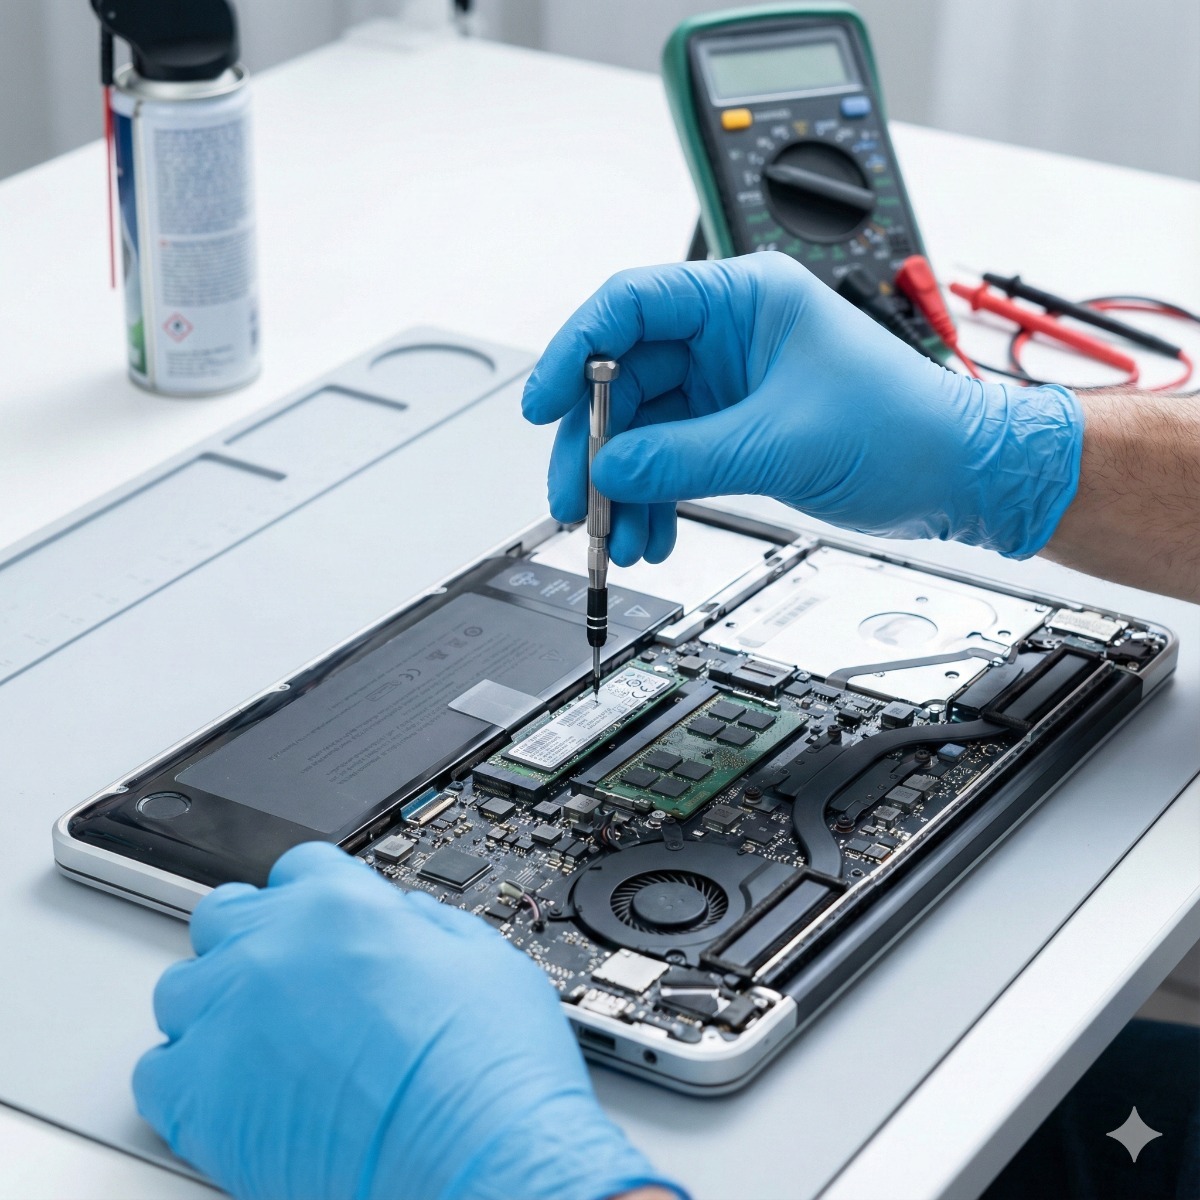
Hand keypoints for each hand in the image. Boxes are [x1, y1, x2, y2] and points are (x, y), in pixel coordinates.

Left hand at [134, 842, 679, 1199]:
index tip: (318, 924)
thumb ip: (425, 924)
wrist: (474, 1153)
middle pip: (225, 915)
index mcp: (342, 905)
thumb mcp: (482, 954)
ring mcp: (230, 1020)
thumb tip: (403, 923)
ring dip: (212, 1005)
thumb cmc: (489, 1067)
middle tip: (282, 978)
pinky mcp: (201, 1099)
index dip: (313, 896)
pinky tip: (225, 1093)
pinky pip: (156, 1073)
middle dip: (252, 938)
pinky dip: (182, 1079)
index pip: (298, 869)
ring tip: (253, 1041)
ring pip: (181, 989)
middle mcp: (275, 949)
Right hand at [522, 253, 1082, 562]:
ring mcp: (728, 384)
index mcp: (745, 299)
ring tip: (617, 535)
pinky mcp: (733, 427)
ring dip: (624, 486)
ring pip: (644, 429)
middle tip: (576, 499)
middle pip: (625, 378)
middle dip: (597, 446)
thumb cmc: (906, 428)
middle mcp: (728, 334)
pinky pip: (671, 459)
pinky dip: (656, 498)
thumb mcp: (782, 442)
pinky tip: (653, 532)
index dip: (575, 353)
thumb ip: (684, 456)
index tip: (545, 405)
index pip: (631, 306)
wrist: (961, 476)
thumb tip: (609, 470)